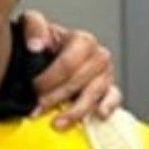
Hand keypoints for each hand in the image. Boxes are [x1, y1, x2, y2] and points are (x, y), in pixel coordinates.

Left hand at [23, 9, 120, 128]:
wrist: (50, 56)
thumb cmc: (45, 43)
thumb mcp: (34, 25)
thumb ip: (34, 28)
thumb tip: (36, 46)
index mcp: (83, 41)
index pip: (69, 63)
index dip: (50, 78)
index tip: (34, 88)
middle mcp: (98, 56)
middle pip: (80, 81)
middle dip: (56, 97)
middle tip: (38, 107)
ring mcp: (105, 75)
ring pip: (95, 94)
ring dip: (75, 111)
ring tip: (58, 123)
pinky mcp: (109, 90)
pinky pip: (114, 99)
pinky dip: (108, 106)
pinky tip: (98, 114)